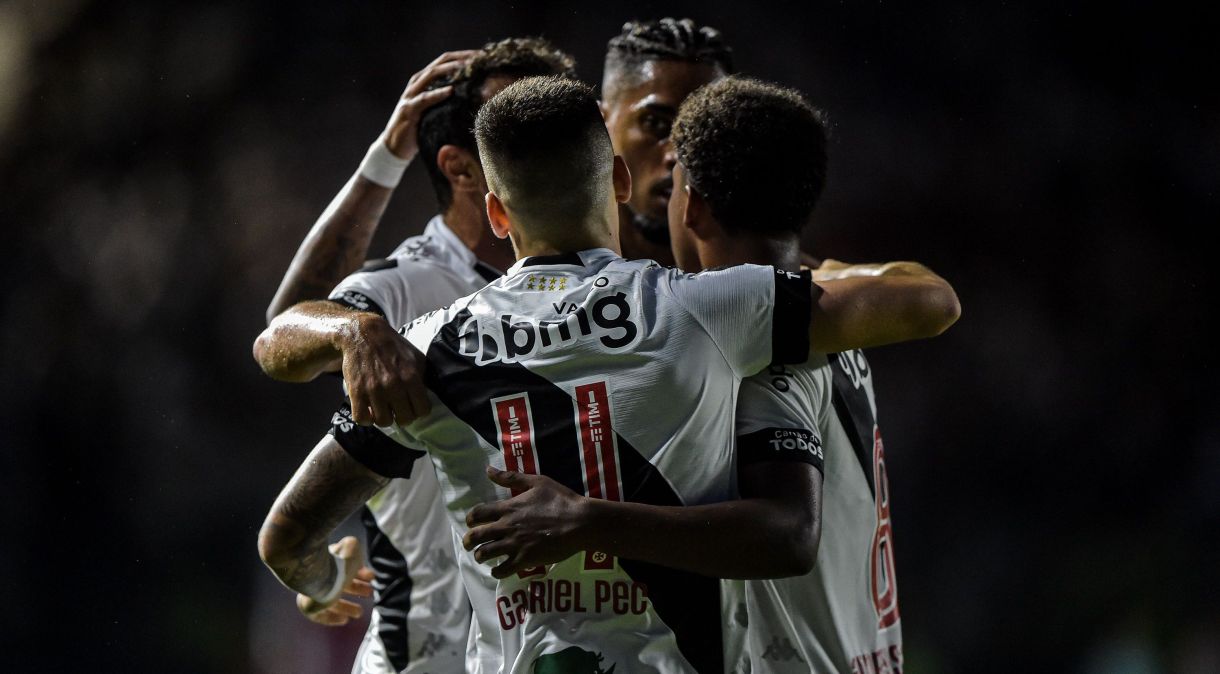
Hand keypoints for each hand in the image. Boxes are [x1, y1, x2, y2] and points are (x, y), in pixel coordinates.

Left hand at [296, 536, 374, 625]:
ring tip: (360, 612)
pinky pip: (321, 615)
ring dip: (347, 607)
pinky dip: (332, 618)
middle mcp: (320, 576)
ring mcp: (313, 592)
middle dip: (356, 588)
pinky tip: (344, 620)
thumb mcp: (351, 547)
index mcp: (330, 561)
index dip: (359, 572)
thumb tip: (354, 551)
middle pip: (340, 584)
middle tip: (370, 592)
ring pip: (332, 601)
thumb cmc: (335, 562)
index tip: (371, 576)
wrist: (316, 577)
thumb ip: (353, 547)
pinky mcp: (309, 607)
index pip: (345, 567)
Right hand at [338, 313, 431, 425]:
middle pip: (405, 419)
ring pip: (384, 422)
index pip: (423, 410)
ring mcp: (374, 390)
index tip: (413, 406)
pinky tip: (369, 411)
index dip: (419, 410)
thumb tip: (426, 396)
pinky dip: (367, 419)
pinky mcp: (356, 391)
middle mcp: (394, 385)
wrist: (363, 334)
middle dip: (403, 416)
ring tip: (384, 409)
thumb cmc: (392, 346)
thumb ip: (422, 377)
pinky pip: (362, 418)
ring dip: (385, 418)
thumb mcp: (416, 357)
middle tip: (398, 409)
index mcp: (411, 377)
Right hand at [381, 50, 478, 159]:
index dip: (464, 55)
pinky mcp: (408, 109)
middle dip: (461, 58)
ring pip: (431, 75)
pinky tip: (451, 90)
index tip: (483, 55)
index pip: (446, 61)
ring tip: (467, 67)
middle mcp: (417, 83)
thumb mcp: (437, 109)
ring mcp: (411, 94)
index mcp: (425, 80)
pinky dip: (437, 94)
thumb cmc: (420, 128)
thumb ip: (450, 100)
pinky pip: (424, 99)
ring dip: (450, 69)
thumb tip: (477, 96)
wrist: (395, 146)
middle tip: (480, 57)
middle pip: (441, 62)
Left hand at [463, 467, 589, 578]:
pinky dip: (496, 571)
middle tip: (469, 544)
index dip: (469, 520)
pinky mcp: (525, 560)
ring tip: (482, 557)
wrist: (579, 522)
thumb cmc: (560, 499)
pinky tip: (498, 569)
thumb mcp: (537, 482)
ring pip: (485, 554)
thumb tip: (488, 470)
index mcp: (508, 508)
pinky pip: (503, 570)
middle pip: (476, 536)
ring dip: (480, 556)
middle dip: (468, 541)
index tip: (470, 523)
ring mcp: (515, 545)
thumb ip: (511, 477)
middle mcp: (507, 527)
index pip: (477, 514)